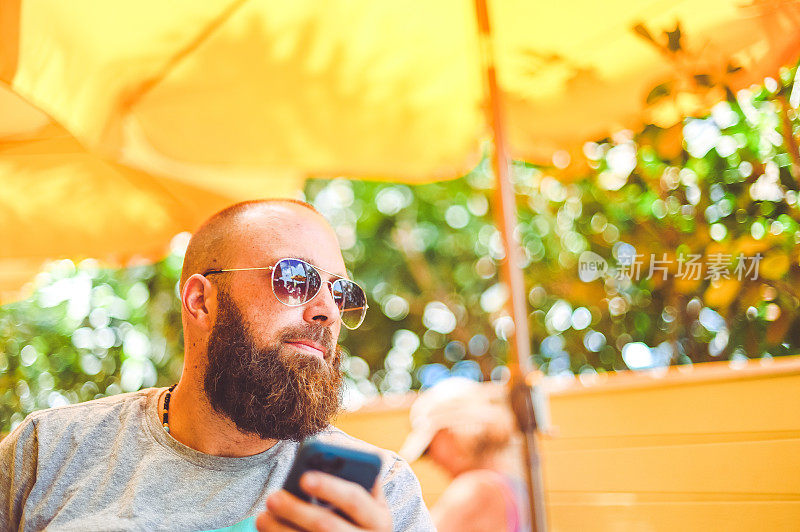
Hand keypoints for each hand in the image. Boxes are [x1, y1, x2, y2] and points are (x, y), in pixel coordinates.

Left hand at [255, 471, 391, 530]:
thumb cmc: (364, 521)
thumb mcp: (372, 505)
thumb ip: (362, 481)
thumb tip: (338, 453)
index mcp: (379, 519)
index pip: (354, 498)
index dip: (330, 487)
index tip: (304, 477)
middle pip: (326, 525)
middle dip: (297, 510)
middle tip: (272, 497)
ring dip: (281, 530)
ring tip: (261, 517)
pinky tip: (268, 531)